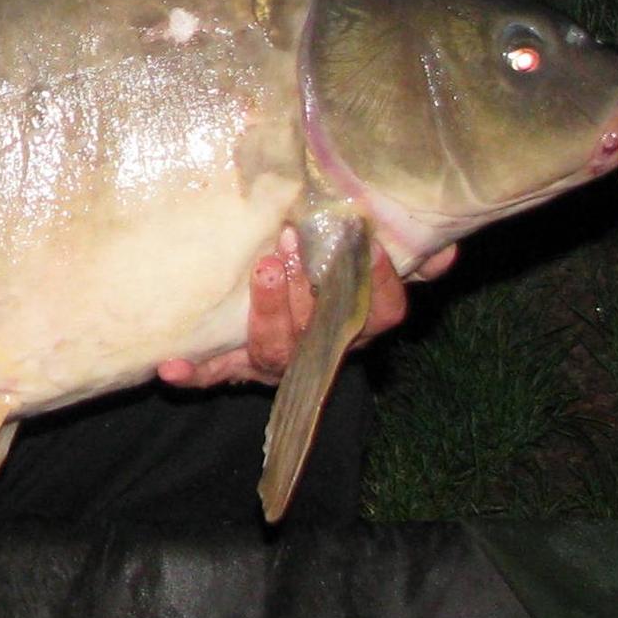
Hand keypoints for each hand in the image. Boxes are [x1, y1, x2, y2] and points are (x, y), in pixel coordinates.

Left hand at [155, 234, 458, 389]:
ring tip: (262, 268)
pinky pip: (214, 376)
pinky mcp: (232, 368)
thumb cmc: (323, 289)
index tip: (364, 242)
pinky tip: (170, 367)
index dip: (378, 282)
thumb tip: (447, 250)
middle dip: (308, 289)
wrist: (271, 335)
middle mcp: (318, 351)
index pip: (382, 314)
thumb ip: (399, 260)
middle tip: (291, 245)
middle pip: (321, 331)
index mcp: (355, 327)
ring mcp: (276, 363)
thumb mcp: (361, 271)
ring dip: (268, 311)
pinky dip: (194, 374)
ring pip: (276, 350)